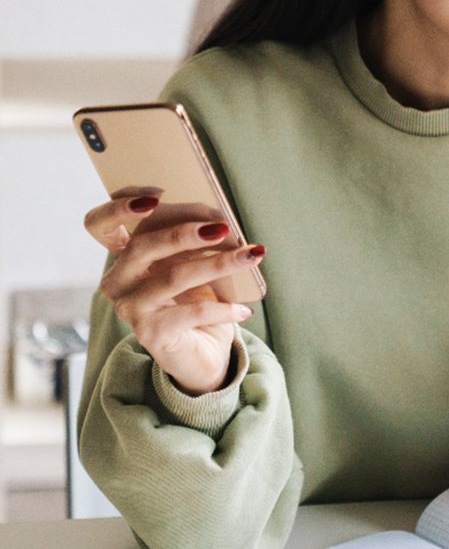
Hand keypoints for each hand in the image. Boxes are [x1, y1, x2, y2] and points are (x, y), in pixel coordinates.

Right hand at [84, 195, 264, 395]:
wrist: (203, 354)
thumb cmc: (197, 300)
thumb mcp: (193, 264)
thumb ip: (194, 240)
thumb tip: (221, 220)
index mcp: (124, 257)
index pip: (99, 224)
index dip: (119, 206)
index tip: (157, 194)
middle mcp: (118, 281)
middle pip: (142, 245)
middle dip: (185, 231)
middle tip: (223, 226)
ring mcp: (130, 309)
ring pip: (173, 276)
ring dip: (218, 263)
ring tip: (251, 256)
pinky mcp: (150, 334)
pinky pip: (192, 313)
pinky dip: (223, 308)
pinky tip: (244, 310)